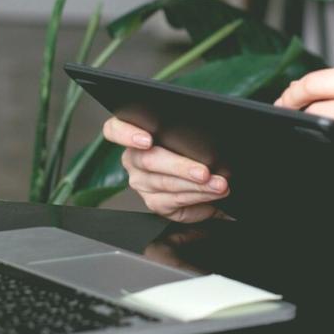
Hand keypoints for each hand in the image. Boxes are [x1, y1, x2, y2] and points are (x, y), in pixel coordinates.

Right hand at [103, 116, 230, 222]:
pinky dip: (197, 200)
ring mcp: (141, 183)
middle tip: (204, 172)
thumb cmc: (190, 147)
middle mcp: (133, 159)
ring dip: (197, 187)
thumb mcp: (183, 135)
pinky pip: (174, 203)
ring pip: (165, 185)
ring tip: (218, 185)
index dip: (127, 134)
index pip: (115, 130)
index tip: (147, 140)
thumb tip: (208, 136)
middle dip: (181, 167)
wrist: (200, 174)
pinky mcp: (153, 203)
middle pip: (149, 161)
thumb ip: (184, 132)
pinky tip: (212, 197)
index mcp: (132, 134)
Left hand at [273, 68, 333, 192]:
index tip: (284, 101)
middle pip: (315, 110)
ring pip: (324, 135)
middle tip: (299, 122)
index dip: (293, 93)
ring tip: (327, 138)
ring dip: (318, 139)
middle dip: (302, 118)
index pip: (318, 81)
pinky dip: (333, 156)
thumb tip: (302, 94)